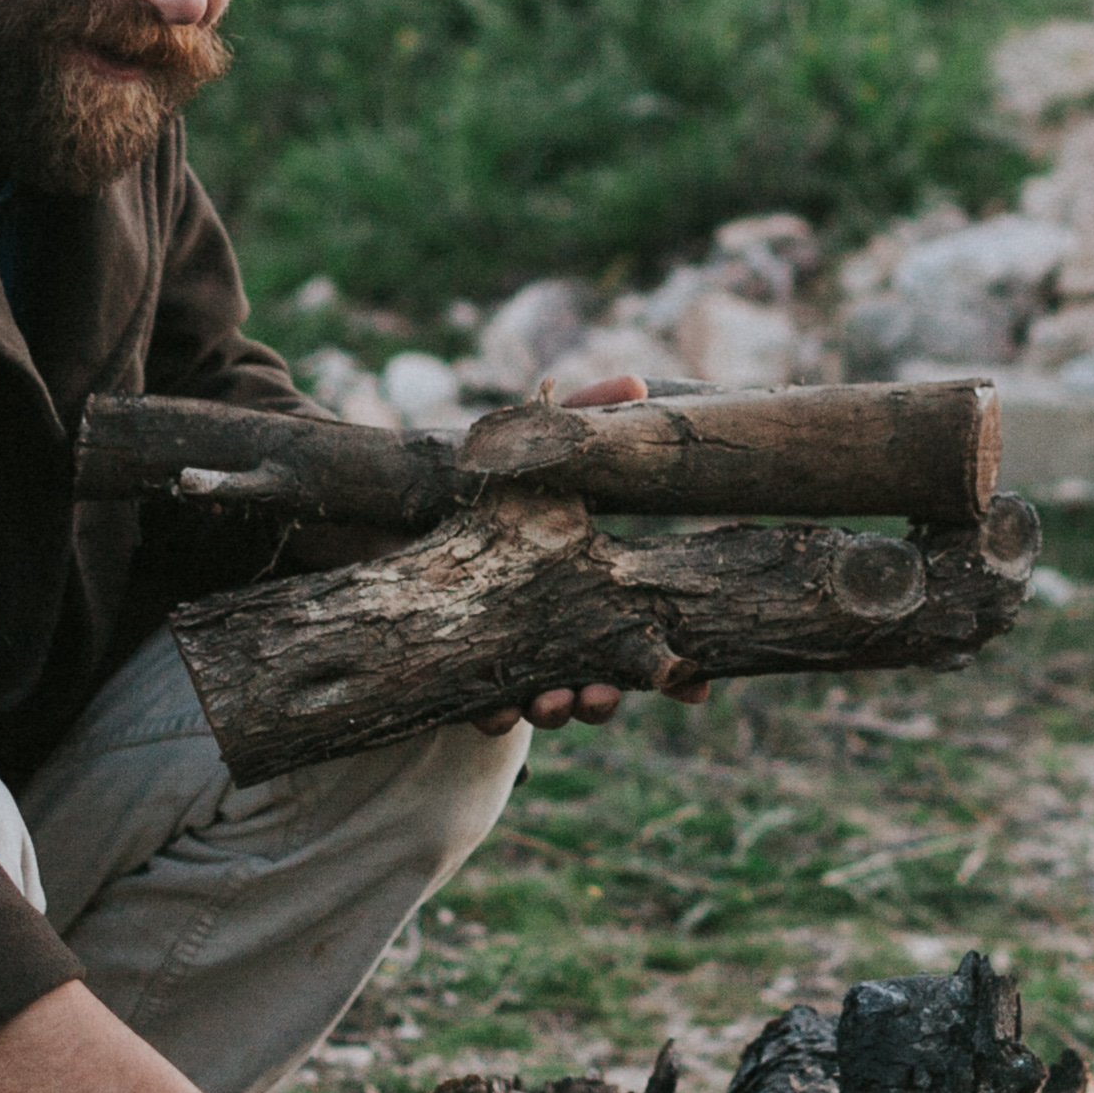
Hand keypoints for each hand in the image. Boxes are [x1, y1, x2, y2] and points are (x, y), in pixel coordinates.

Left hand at [490, 361, 718, 729]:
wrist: (394, 508)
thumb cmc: (489, 479)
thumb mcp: (539, 448)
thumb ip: (583, 417)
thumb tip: (633, 381)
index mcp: (591, 588)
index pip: (644, 635)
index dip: (677, 668)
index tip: (699, 685)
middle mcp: (558, 630)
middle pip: (598, 679)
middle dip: (609, 695)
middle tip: (608, 694)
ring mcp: (512, 651)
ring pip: (546, 698)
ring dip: (558, 708)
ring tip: (558, 701)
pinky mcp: (460, 664)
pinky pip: (480, 703)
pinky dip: (492, 710)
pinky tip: (498, 706)